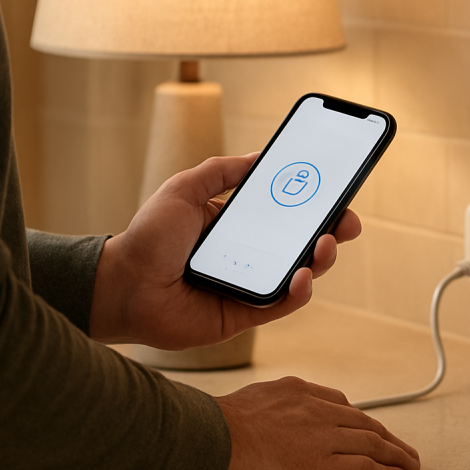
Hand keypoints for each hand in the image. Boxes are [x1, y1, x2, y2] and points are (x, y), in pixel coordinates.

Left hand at [88, 155, 361, 348]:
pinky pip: (282, 303)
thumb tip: (260, 156)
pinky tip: (303, 275)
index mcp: (240, 225)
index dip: (316, 203)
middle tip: (348, 221)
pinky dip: (299, 291)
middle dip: (334, 230)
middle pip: (305, 243)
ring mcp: (251, 285)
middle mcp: (251, 255)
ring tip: (326, 243)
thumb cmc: (147, 237)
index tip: (338, 190)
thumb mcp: (184, 188)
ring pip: (302, 274)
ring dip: (322, 259)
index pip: (289, 212)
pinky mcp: (245, 314)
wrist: (122, 284)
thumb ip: (221, 171)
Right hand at [214, 377, 420, 469]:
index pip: (339, 404)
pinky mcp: (326, 467)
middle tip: (402, 449)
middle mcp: (317, 410)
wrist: (211, 442)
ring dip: (397, 455)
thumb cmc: (215, 429)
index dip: (359, 419)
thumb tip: (265, 420)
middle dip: (387, 437)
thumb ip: (268, 407)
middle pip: (364, 423)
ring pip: (374, 444)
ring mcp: (324, 438)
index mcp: (297, 391)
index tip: (369, 428)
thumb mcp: (248, 401)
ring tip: (410, 465)